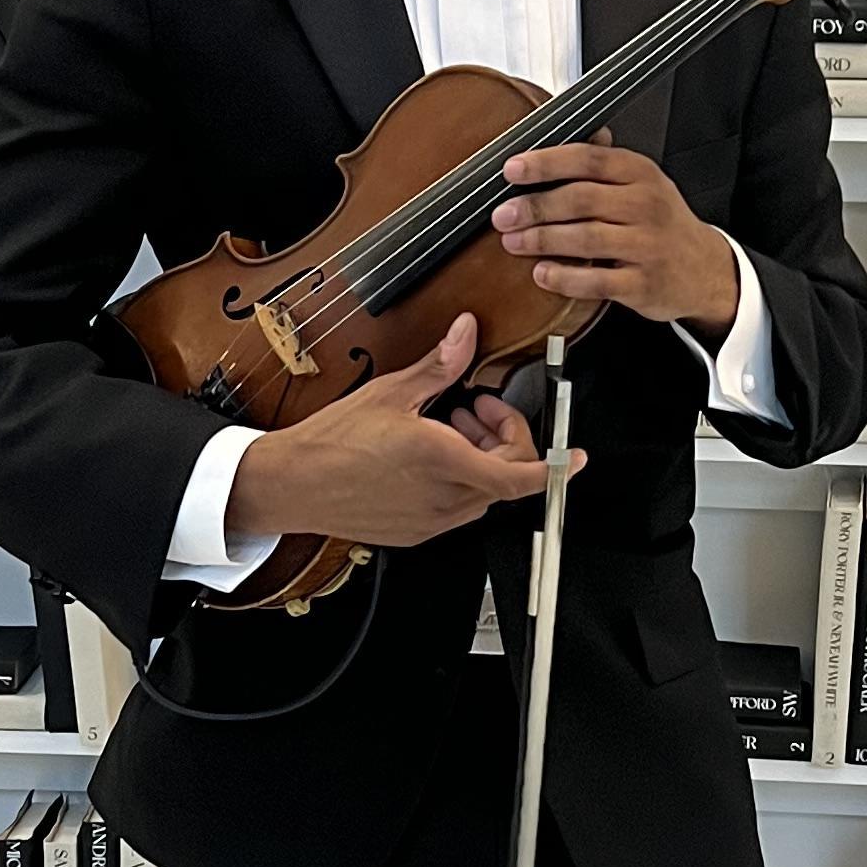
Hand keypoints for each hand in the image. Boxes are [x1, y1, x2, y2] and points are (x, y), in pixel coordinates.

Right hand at [223, 311, 575, 548]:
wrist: (293, 485)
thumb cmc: (332, 443)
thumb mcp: (391, 392)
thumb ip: (440, 366)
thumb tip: (467, 335)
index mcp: (442, 461)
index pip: (519, 475)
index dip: (555, 467)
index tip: (574, 457)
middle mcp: (443, 498)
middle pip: (504, 477)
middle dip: (503, 438)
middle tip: (476, 406)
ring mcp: (431, 520)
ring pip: (482, 492)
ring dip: (480, 458)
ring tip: (447, 426)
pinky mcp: (416, 532)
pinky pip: (457, 507)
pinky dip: (459, 478)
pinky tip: (429, 454)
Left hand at [492, 142, 742, 335]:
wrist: (705, 270)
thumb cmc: (662, 223)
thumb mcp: (642, 183)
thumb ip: (601, 163)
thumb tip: (552, 141)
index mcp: (640, 173)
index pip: (588, 159)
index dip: (546, 162)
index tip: (512, 169)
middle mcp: (646, 205)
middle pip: (581, 199)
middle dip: (535, 206)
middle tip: (503, 214)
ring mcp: (646, 245)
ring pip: (586, 238)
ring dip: (542, 240)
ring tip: (513, 241)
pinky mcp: (643, 283)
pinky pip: (597, 280)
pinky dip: (564, 277)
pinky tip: (542, 273)